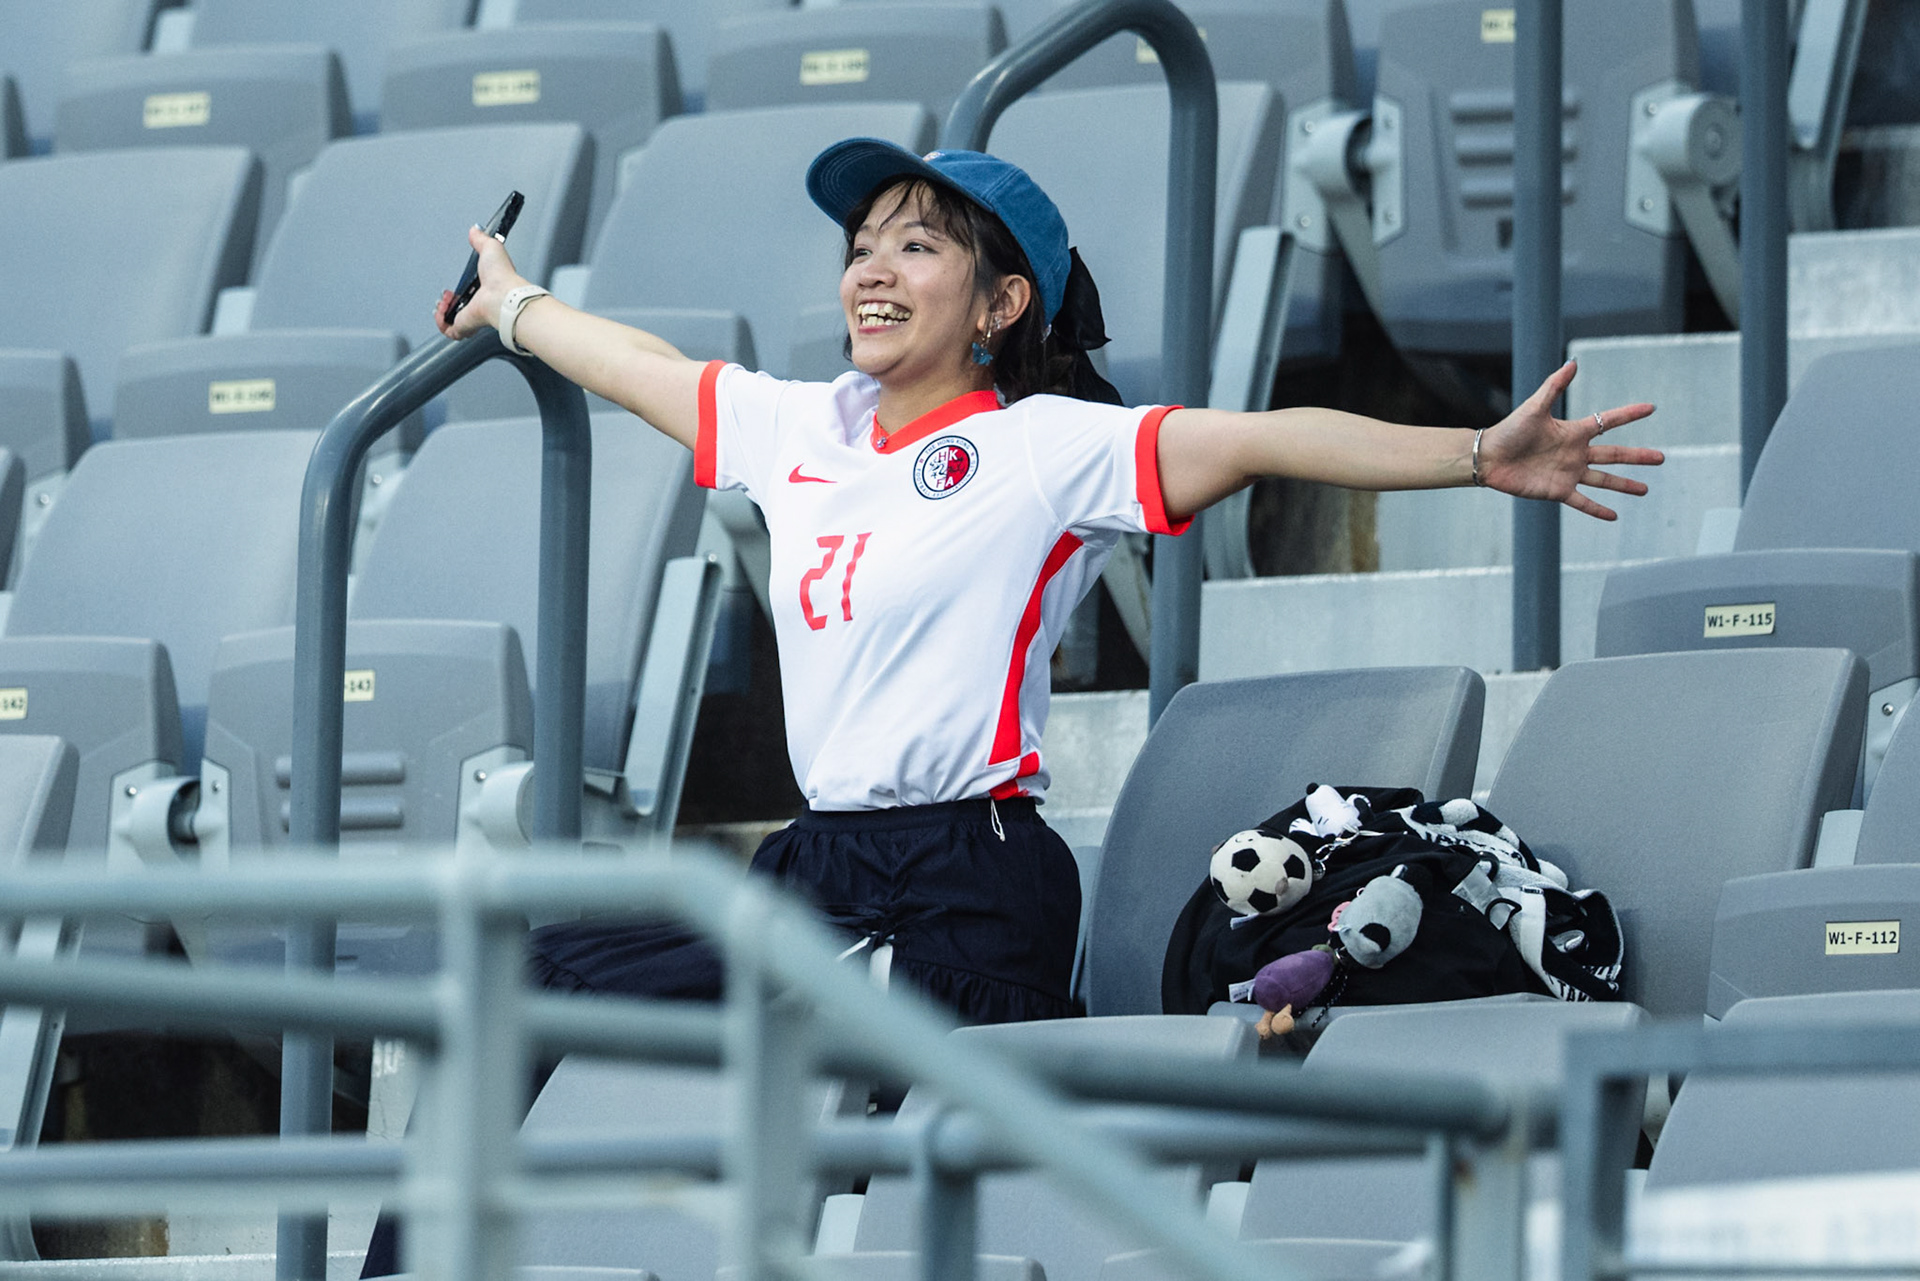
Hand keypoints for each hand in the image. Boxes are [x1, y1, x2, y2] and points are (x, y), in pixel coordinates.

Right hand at [434, 224, 528, 340]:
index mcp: (484, 290)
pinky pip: (449, 331)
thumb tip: (475, 230)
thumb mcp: (490, 248)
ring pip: (451, 321)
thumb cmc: (501, 275)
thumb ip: (481, 239)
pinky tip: (440, 313)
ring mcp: (471, 317)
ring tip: (442, 303)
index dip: (457, 292)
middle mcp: (478, 305)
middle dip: (447, 302)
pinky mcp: (465, 326)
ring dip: (442, 311)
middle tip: (447, 296)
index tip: (453, 288)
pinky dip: (441, 323)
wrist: (502, 295)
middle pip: (458, 309)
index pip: (468, 295)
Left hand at [1478, 359, 1662, 520]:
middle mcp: (1575, 453)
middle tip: (1661, 458)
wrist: (1489, 457)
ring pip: (1603, 480)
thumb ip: (1555, 385)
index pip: (1608, 422)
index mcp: (1573, 432)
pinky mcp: (1557, 491)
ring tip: (1645, 490)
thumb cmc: (1510, 430)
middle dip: (1637, 457)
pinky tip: (1614, 516)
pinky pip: (1582, 501)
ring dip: (1624, 485)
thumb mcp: (1535, 406)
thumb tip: (1573, 361)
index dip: (1629, 415)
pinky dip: (1597, 509)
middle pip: (1614, 455)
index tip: (1651, 408)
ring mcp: (1568, 473)